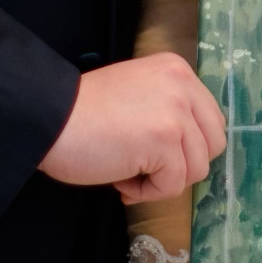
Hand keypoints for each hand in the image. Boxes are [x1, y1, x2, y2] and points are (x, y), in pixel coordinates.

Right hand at [40, 52, 225, 199]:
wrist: (47, 117)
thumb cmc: (83, 112)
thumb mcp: (138, 93)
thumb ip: (168, 108)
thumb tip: (191, 148)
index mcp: (177, 70)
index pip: (211, 120)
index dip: (187, 146)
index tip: (154, 152)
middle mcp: (182, 85)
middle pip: (214, 144)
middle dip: (183, 164)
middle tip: (145, 166)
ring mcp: (176, 112)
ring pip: (197, 168)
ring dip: (162, 181)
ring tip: (126, 171)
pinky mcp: (164, 140)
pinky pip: (173, 184)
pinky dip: (147, 192)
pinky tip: (119, 179)